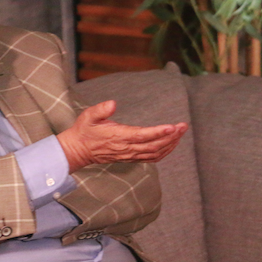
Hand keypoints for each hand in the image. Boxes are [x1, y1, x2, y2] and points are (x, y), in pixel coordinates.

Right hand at [57, 100, 187, 172]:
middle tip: (183, 126)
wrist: (79, 150)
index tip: (172, 126)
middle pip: (154, 145)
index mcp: (118, 137)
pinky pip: (152, 157)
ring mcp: (129, 155)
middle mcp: (126, 148)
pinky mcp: (131, 158)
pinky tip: (171, 144)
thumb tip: (113, 103)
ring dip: (170, 144)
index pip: (142, 136)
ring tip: (180, 133)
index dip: (158, 132)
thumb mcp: (88, 116)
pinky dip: (164, 152)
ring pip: (155, 153)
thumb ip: (101, 109)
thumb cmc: (85, 130)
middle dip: (171, 137)